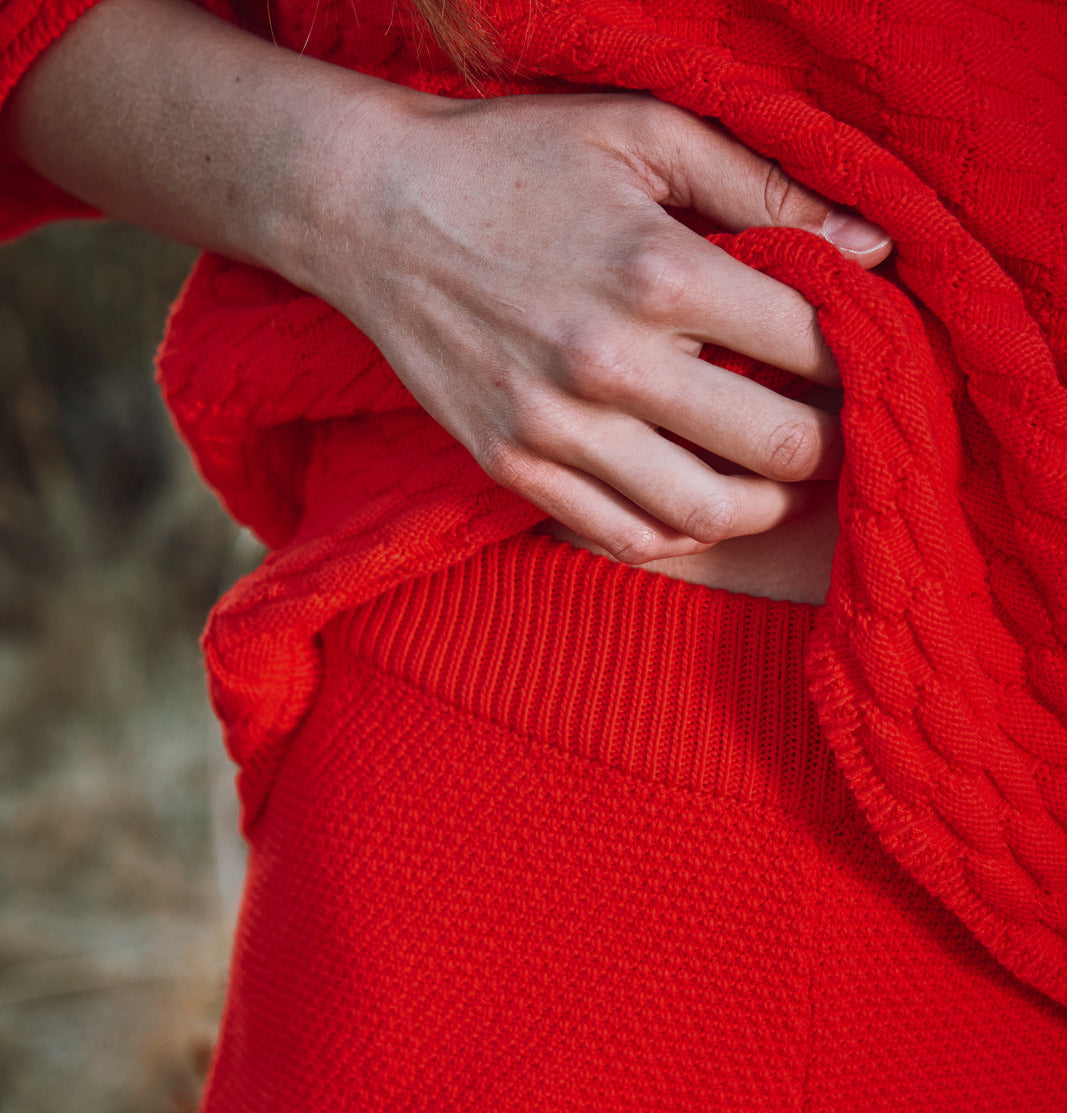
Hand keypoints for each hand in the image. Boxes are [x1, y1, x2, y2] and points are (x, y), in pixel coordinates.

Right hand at [304, 87, 891, 562]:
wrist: (368, 211)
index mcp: (655, 269)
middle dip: (836, 444)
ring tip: (786, 480)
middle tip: (847, 431)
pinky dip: (683, 533)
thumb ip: (764, 186)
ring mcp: (555, 427)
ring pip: (705, 513)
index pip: (808, 344)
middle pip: (775, 445)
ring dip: (769, 506)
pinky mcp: (513, 466)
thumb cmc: (512, 160)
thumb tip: (873, 245)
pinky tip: (705, 503)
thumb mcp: (642, 134)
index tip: (871, 358)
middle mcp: (608, 361)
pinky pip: (623, 535)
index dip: (862, 357)